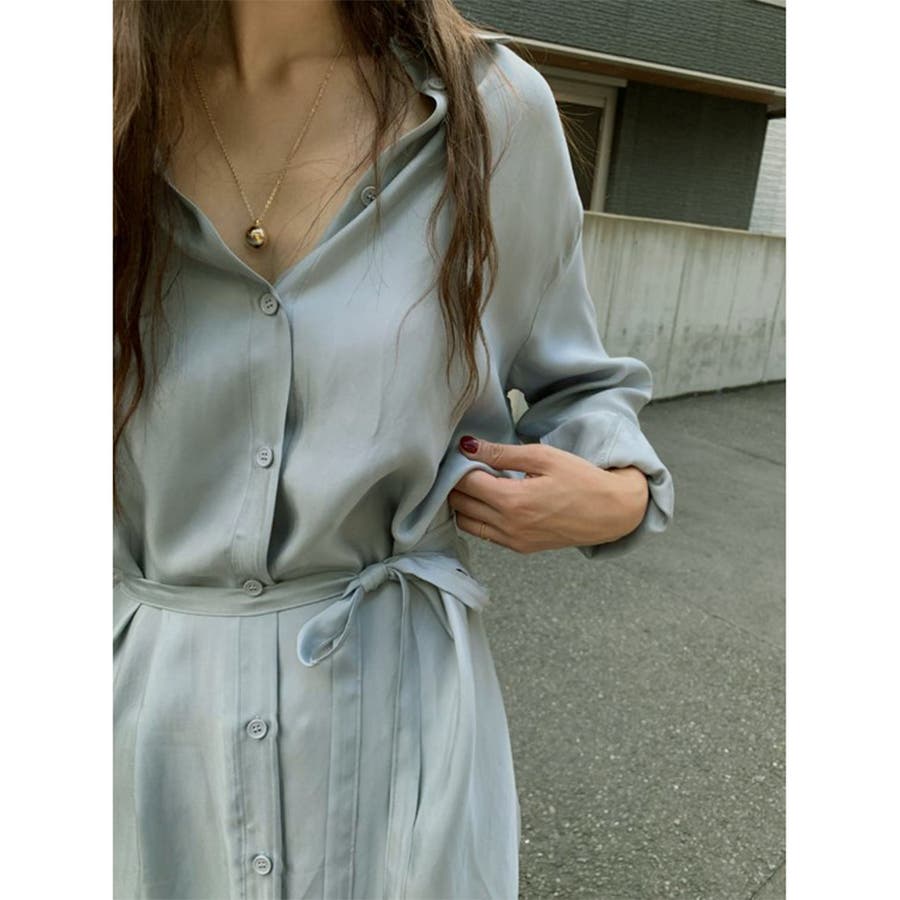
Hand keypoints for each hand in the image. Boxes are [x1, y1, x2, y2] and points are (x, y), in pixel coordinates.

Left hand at [448, 435, 649, 553]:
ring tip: (480, 484)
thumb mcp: (543, 457)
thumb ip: (502, 453)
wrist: (611, 512)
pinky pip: (484, 534)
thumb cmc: (581, 479)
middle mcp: (508, 526)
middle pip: (460, 504)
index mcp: (513, 501)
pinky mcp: (520, 548)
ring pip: (466, 523)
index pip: (465, 483)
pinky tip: (492, 501)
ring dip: (464, 503)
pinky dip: (478, 518)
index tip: (465, 455)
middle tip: (470, 468)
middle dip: (458, 484)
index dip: (460, 466)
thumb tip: (468, 446)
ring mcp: (513, 540)